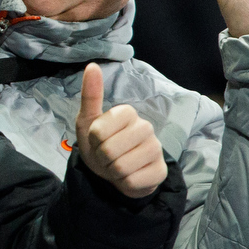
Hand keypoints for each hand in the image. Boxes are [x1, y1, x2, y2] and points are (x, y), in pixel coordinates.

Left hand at [75, 64, 165, 197]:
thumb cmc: (100, 144)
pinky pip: (133, 181)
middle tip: (107, 156)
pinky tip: (129, 176)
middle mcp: (146, 127)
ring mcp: (156, 149)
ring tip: (117, 166)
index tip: (98, 140)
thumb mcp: (87, 122)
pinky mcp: (161, 171)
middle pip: (109, 150)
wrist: (113, 173)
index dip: (93, 141)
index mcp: (127, 112)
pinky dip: (124, 183)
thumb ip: (90, 95)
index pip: (98, 130)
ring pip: (121, 167)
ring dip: (112, 172)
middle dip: (102, 158)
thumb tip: (92, 65)